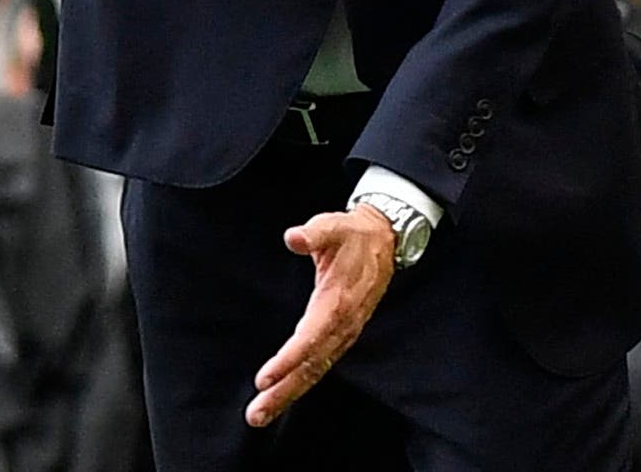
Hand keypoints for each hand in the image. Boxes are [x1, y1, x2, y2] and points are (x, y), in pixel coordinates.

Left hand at [246, 204, 395, 428]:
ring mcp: (344, 333)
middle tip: (255, 414)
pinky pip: (320, 364)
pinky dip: (301, 382)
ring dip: (288, 393)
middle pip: (311, 366)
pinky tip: (283, 394)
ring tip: (261, 413)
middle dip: (283, 391)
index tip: (263, 379)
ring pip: (315, 370)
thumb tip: (293, 237)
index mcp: (338, 302)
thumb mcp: (334, 225)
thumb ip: (313, 233)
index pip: (310, 339)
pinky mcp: (342, 335)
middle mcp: (342, 325)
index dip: (287, 361)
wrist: (385, 241)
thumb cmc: (352, 234)